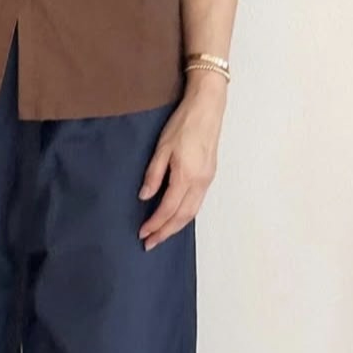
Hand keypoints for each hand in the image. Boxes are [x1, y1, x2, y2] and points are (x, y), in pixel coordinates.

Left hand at [138, 72, 227, 249]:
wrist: (207, 109)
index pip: (168, 208)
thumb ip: (154, 174)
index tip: (143, 233)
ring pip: (192, 213)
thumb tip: (145, 196)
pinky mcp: (209, 177)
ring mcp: (207, 181)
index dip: (155, 223)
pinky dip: (185, 216)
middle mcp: (199, 182)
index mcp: (186, 175)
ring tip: (161, 235)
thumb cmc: (183, 124)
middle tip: (150, 243)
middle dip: (166, 232)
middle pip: (182, 217)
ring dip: (176, 227)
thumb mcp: (162, 148)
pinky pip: (197, 204)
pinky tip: (176, 218)